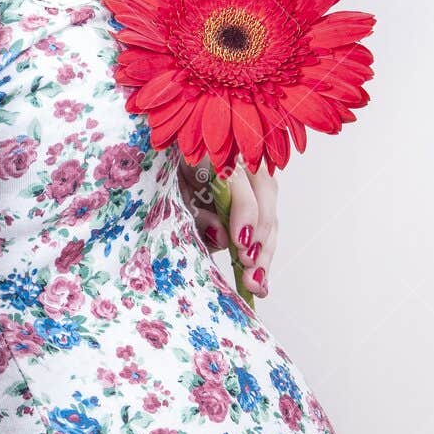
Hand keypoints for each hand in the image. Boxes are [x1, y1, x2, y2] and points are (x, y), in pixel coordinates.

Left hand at [176, 155, 276, 297]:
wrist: (166, 165)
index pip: (239, 178)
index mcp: (214, 150)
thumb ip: (196, 211)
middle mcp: (241, 159)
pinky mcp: (255, 201)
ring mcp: (252, 178)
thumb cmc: (164, 175)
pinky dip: (262, 254)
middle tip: (248, 264)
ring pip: (269, 213)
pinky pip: (265, 227)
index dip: (245, 210)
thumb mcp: (171, 192)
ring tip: (255, 282)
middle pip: (265, 194)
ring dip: (264, 250)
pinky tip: (260, 282)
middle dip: (259, 234)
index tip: (241, 241)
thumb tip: (222, 236)